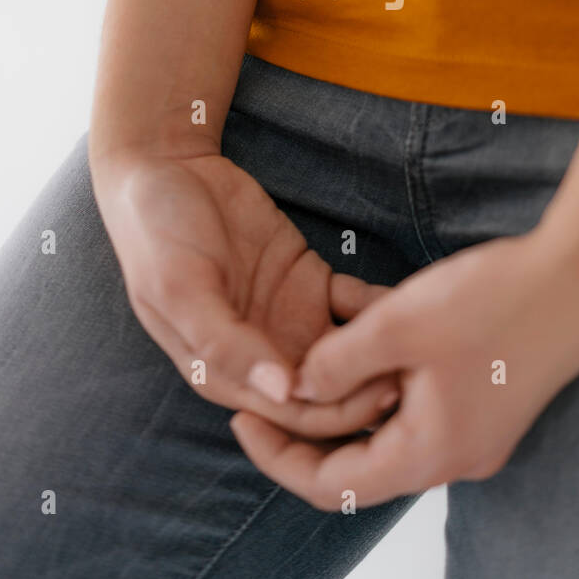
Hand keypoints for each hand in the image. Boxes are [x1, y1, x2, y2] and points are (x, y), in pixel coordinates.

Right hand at [91, 146, 399, 438]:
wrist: (168, 164)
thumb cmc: (157, 231)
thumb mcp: (180, 288)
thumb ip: (225, 343)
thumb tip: (280, 394)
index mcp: (223, 373)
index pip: (291, 415)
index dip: (338, 411)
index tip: (380, 391)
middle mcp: (262, 356)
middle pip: (328, 393)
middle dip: (370, 388)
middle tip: (418, 367)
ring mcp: (290, 319)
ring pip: (348, 354)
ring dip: (382, 352)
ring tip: (421, 334)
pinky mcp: (310, 281)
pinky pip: (356, 306)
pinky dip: (383, 308)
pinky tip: (414, 300)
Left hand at [230, 228, 578, 507]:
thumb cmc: (497, 301)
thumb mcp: (399, 325)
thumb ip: (338, 362)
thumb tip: (295, 386)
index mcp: (428, 453)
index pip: (331, 484)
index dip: (276, 456)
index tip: (240, 417)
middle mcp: (452, 457)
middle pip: (358, 460)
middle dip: (308, 422)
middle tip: (264, 386)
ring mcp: (473, 433)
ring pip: (386, 422)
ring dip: (348, 388)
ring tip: (311, 342)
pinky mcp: (485, 402)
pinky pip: (416, 400)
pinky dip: (384, 371)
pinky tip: (365, 319)